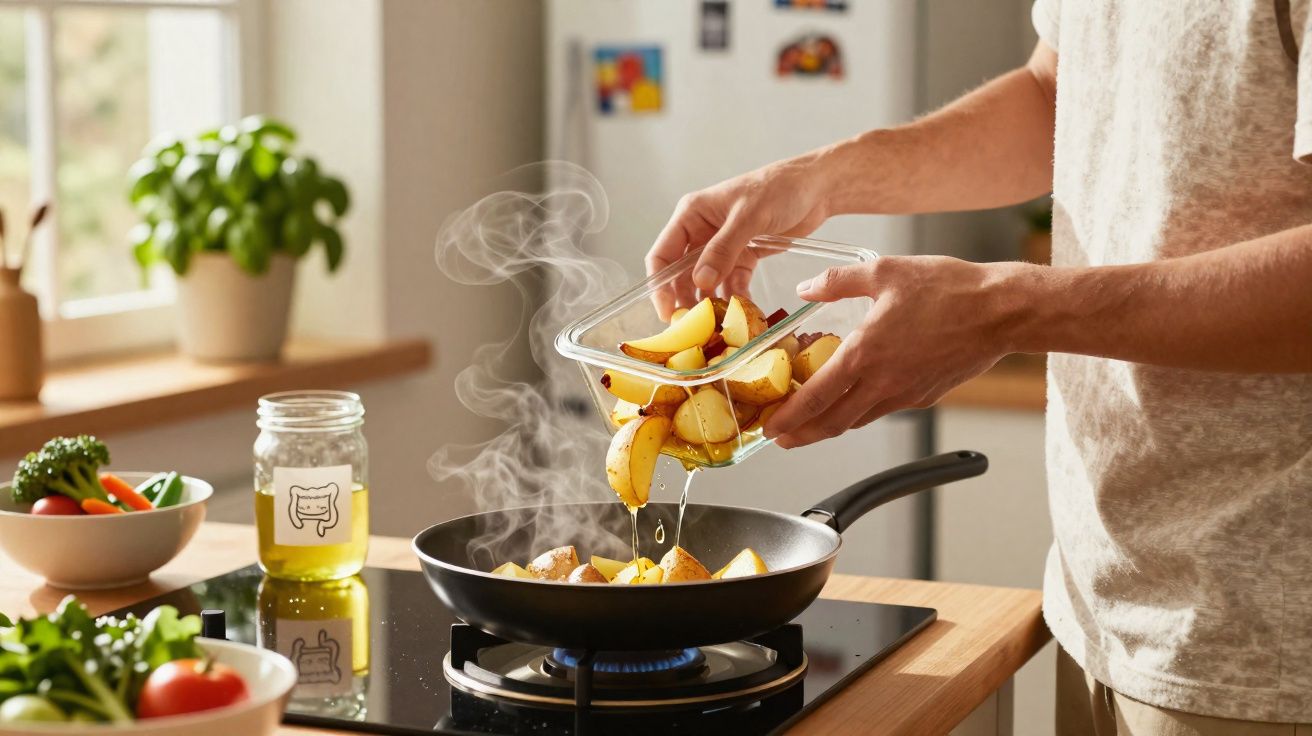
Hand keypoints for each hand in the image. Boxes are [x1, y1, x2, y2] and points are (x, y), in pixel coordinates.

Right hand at [646, 153, 833, 318]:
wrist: (817, 187)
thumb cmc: (779, 188)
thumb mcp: (749, 216)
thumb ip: (724, 248)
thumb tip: (700, 281)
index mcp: (692, 215)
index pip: (662, 254)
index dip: (660, 285)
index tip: (667, 312)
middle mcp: (702, 232)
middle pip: (682, 274)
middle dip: (685, 300)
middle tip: (693, 329)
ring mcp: (723, 246)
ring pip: (707, 283)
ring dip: (711, 303)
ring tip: (718, 326)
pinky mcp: (744, 257)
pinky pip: (733, 283)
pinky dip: (736, 298)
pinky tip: (743, 314)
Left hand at [764, 256, 1021, 447]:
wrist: (1002, 311)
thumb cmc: (949, 289)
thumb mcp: (884, 272)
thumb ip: (837, 282)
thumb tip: (805, 288)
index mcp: (865, 355)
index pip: (815, 398)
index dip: (789, 418)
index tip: (769, 428)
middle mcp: (882, 383)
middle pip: (832, 423)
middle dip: (802, 435)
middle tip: (781, 437)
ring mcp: (905, 394)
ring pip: (857, 420)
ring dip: (830, 426)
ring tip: (811, 423)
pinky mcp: (924, 396)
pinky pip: (882, 410)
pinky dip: (860, 412)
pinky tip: (855, 400)